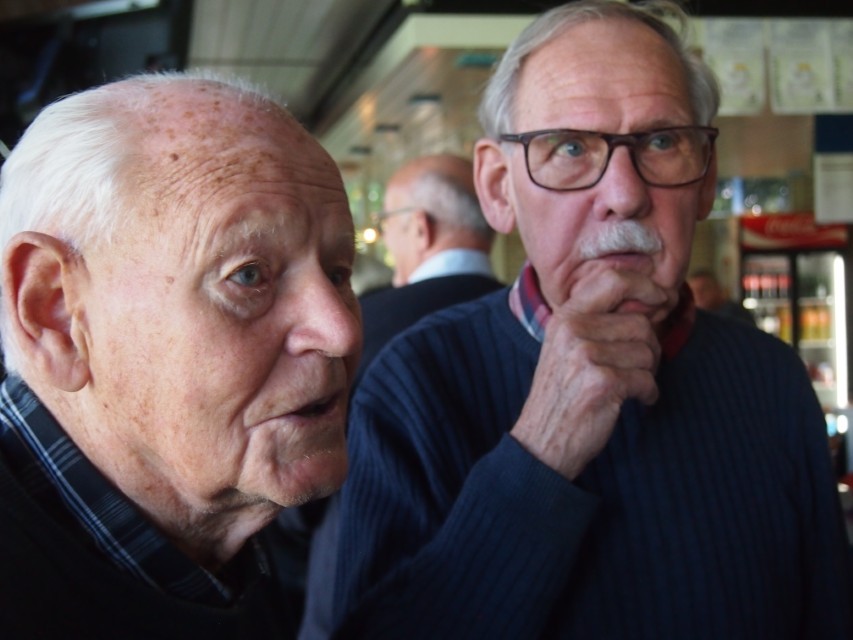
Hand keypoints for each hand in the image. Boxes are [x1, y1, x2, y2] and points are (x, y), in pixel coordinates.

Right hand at [510, 266, 665, 478]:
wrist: (542, 441)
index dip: (645, 285)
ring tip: (627, 385)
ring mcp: (585, 356)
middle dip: (648, 348)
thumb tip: (648, 299)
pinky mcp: (602, 383)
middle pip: (640, 324)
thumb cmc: (563, 393)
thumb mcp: (568, 347)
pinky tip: (633, 400)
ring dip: (647, 373)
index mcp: (565, 317)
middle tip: (635, 367)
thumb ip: (597, 320)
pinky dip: (647, 394)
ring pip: (648, 352)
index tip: (661, 297)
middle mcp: (572, 330)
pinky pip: (647, 379)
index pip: (612, 279)